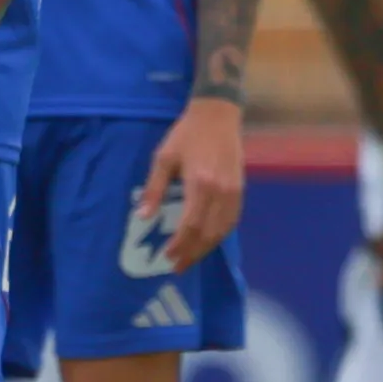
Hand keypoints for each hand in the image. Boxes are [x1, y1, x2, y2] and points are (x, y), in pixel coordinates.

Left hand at [138, 95, 245, 271]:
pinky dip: (220, 235)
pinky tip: (208, 241)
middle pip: (208, 233)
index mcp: (200, 183)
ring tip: (191, 258)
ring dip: (206, 248)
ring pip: (222, 230)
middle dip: (193, 252)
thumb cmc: (186, 135)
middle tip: (177, 266)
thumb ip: (154, 189)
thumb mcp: (164, 158)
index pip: (191, 225)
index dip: (181, 244)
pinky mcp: (240, 190)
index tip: (168, 257)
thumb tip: (142, 217)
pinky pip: (232, 220)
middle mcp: (221, 192)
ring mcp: (234, 192)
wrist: (217, 115)